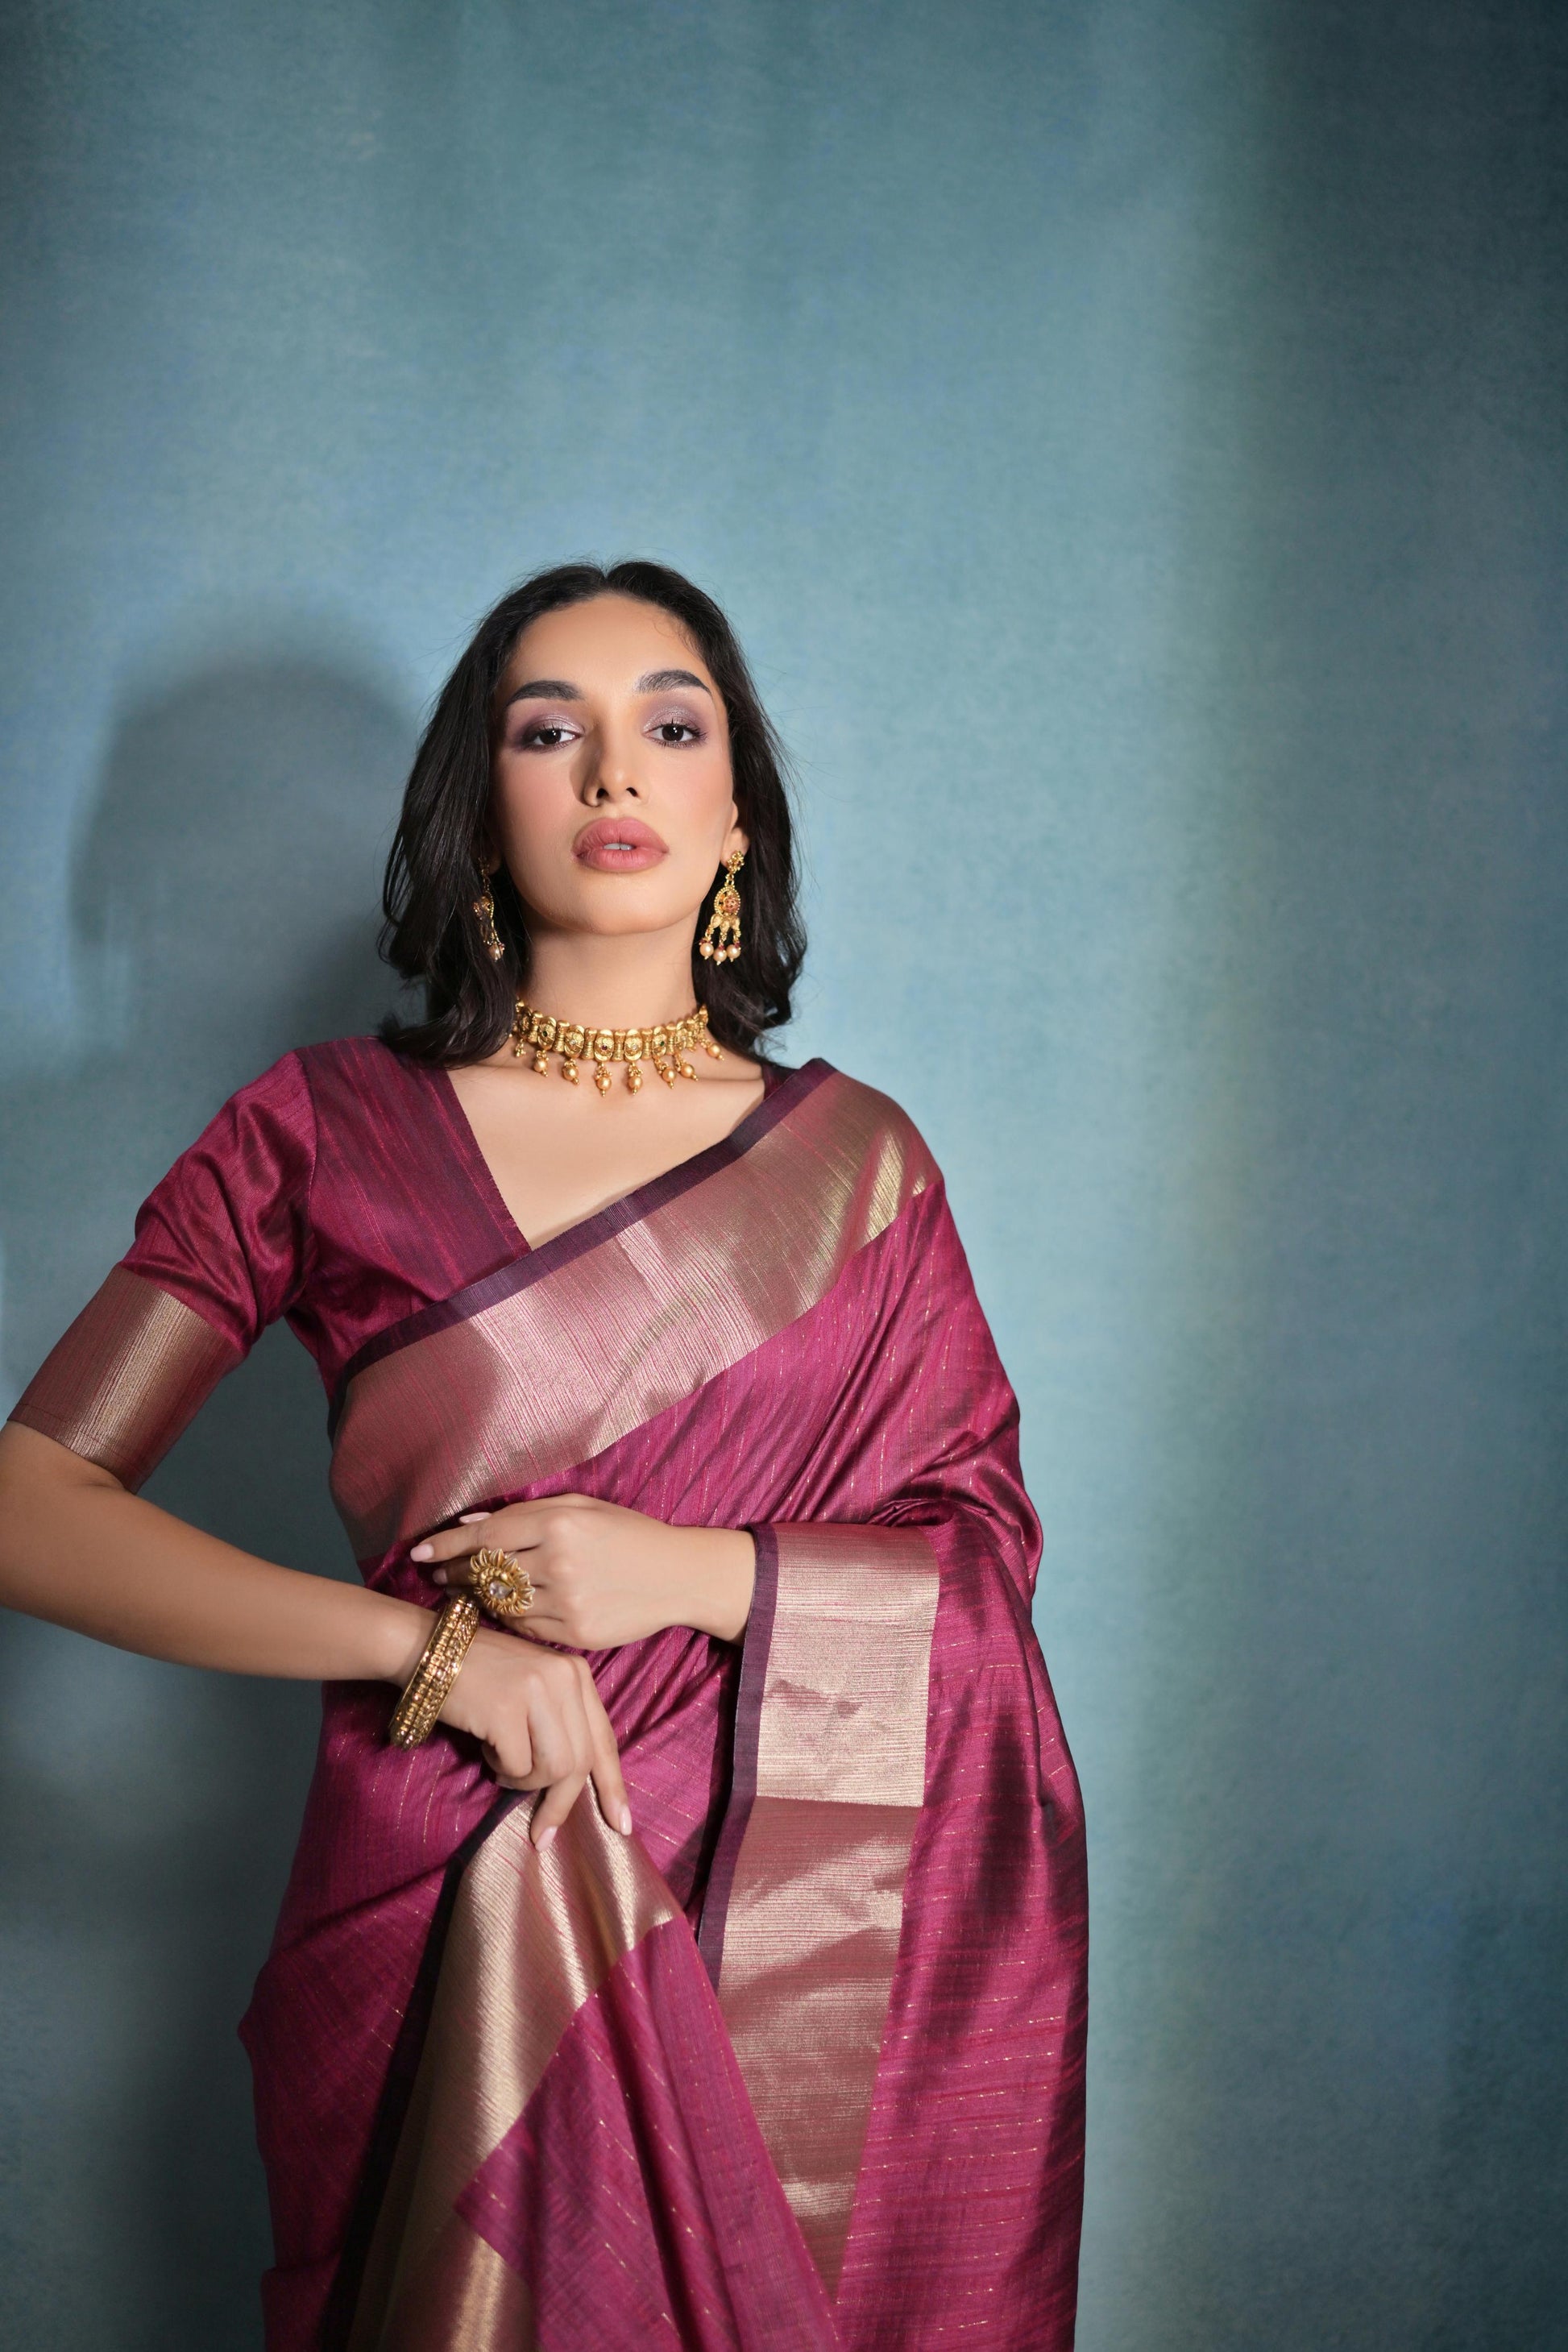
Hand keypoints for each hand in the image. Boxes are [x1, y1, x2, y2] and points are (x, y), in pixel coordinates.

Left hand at [410, 1494, 755, 1648]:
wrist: (679, 1576)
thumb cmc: (631, 1534)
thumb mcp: (585, 1507)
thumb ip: (529, 1513)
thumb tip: (473, 1523)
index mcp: (561, 1521)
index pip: (487, 1536)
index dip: (448, 1545)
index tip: (421, 1552)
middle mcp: (560, 1560)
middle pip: (487, 1571)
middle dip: (456, 1573)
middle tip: (438, 1574)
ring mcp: (568, 1601)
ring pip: (502, 1603)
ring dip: (477, 1598)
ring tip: (463, 1593)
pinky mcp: (576, 1633)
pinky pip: (526, 1628)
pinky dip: (509, 1619)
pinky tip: (503, 1610)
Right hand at [436, 1622, 631, 1848]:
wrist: (430, 1649)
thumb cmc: (481, 1676)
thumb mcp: (536, 1686)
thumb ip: (562, 1722)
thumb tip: (577, 1783)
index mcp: (577, 1673)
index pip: (604, 1738)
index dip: (613, 1785)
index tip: (621, 1824)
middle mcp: (564, 1678)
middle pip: (581, 1761)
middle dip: (561, 1804)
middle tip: (542, 1834)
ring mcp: (536, 1692)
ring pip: (553, 1769)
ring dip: (525, 1782)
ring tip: (502, 1766)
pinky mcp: (505, 1710)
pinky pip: (515, 1766)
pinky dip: (500, 1769)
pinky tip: (485, 1748)